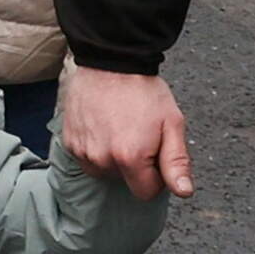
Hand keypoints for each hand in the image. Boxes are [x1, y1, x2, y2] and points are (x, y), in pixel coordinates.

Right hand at [59, 63, 193, 199]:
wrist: (111, 61)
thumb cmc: (143, 90)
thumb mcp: (171, 123)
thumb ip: (177, 162)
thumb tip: (184, 192)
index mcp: (131, 158)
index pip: (146, 192)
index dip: (156, 176)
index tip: (156, 153)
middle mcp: (102, 159)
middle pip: (124, 181)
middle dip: (134, 165)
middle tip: (138, 134)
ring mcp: (82, 151)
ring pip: (104, 171)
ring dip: (113, 158)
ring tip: (119, 128)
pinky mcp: (69, 142)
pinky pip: (86, 158)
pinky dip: (96, 147)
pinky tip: (103, 125)